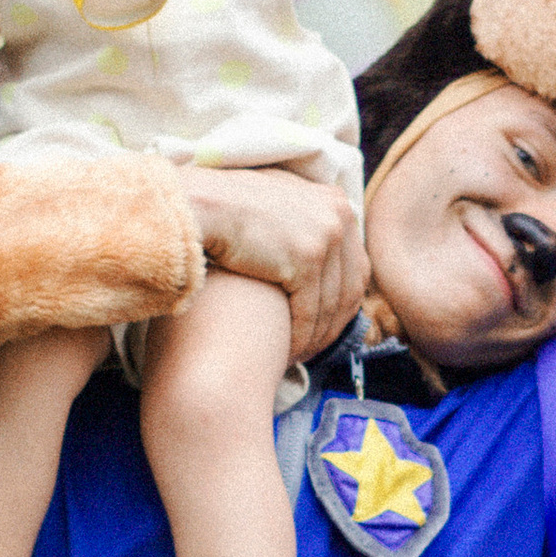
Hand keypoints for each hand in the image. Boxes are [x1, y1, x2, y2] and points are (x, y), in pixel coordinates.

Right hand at [184, 168, 367, 360]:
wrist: (200, 204)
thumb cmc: (226, 208)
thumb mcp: (277, 204)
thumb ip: (302, 223)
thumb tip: (314, 251)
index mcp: (335, 202)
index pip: (355, 264)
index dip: (343, 299)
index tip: (326, 323)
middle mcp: (338, 216)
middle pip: (351, 285)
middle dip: (335, 322)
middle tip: (317, 346)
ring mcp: (325, 236)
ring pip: (332, 302)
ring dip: (318, 335)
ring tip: (302, 354)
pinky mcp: (306, 259)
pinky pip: (310, 311)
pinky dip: (301, 336)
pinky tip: (289, 350)